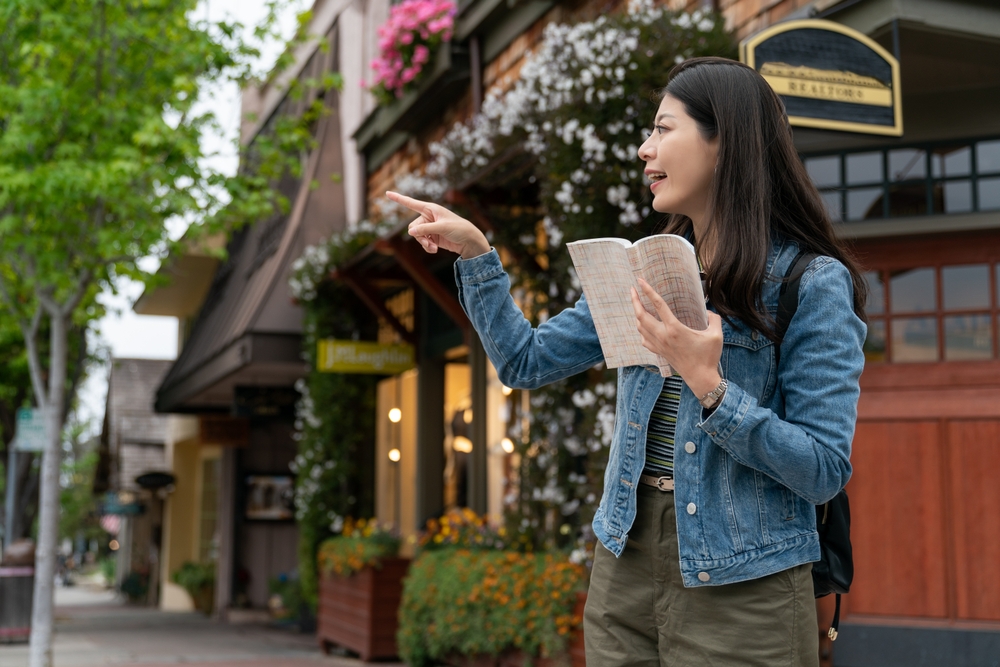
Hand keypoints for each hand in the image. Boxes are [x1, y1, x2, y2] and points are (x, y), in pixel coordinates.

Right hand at [386, 191, 490, 258]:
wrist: (469, 241)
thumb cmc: (459, 229)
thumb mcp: (442, 227)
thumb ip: (426, 229)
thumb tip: (410, 233)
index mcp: (430, 209)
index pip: (411, 203)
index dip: (398, 198)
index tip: (387, 193)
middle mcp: (428, 217)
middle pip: (413, 227)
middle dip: (419, 236)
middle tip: (428, 243)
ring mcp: (429, 227)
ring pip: (417, 236)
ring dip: (423, 243)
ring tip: (433, 248)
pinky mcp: (432, 237)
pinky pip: (423, 242)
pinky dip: (427, 247)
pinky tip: (434, 250)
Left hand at [630, 277, 723, 396]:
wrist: (700, 378)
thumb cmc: (708, 357)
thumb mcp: (716, 335)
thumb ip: (713, 318)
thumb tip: (709, 311)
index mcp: (675, 328)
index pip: (658, 305)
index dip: (648, 291)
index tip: (640, 280)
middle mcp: (663, 336)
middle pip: (641, 315)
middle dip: (635, 300)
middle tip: (632, 290)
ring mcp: (659, 345)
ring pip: (640, 327)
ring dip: (637, 314)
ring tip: (637, 304)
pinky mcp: (659, 352)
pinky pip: (643, 339)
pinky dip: (641, 330)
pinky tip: (643, 327)